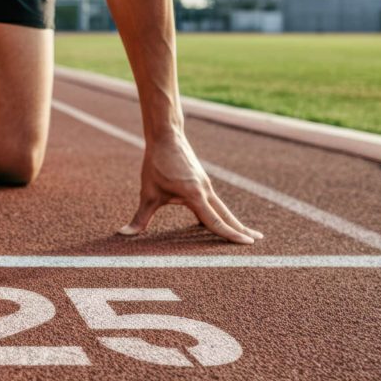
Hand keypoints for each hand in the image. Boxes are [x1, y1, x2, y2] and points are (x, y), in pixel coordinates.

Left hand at [119, 134, 264, 243]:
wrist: (166, 136)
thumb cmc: (157, 164)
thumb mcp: (147, 193)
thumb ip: (140, 217)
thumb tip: (123, 234)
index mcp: (195, 195)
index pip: (215, 221)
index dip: (230, 235)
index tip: (246, 244)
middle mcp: (205, 191)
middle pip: (227, 215)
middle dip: (241, 229)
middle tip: (257, 241)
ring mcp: (205, 185)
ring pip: (222, 208)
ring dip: (234, 221)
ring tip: (246, 233)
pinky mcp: (202, 181)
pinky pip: (214, 201)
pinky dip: (221, 212)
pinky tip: (221, 219)